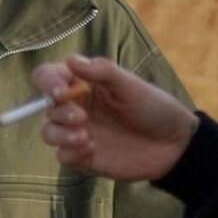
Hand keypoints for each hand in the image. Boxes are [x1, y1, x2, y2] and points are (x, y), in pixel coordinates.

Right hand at [34, 54, 197, 182]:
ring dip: (60, 134)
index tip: (61, 93)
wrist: (172, 144)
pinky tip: (92, 149)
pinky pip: (63, 156)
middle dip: (59, 112)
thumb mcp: (130, 85)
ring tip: (85, 137)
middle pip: (45, 107)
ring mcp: (78, 132)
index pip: (48, 77)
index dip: (47, 83)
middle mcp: (76, 107)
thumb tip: (70, 60)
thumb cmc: (153, 107)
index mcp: (83, 84)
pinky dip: (70, 152)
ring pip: (48, 132)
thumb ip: (101, 71)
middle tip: (82, 118)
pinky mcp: (84, 157)